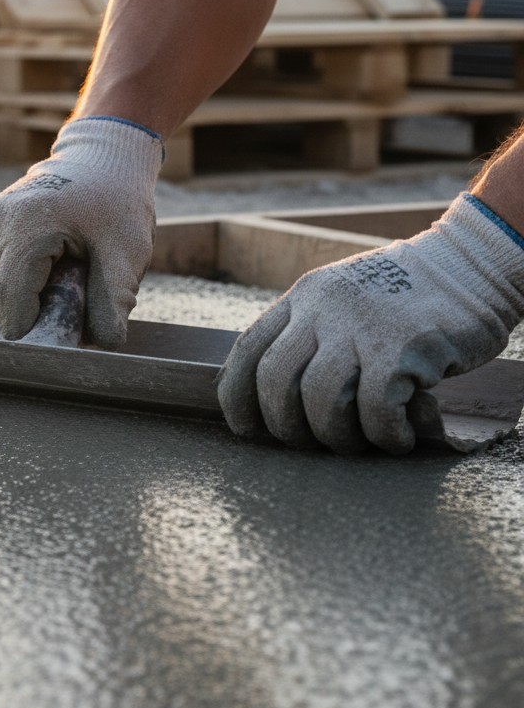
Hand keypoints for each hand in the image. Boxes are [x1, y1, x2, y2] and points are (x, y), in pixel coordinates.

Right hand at [0, 117, 163, 348]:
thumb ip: (114, 299)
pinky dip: (10, 286)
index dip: (32, 328)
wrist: (100, 158)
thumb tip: (105, 344)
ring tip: (58, 281)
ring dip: (18, 302)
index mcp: (26, 225)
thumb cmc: (117, 202)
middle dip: (27, 316)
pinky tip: (43, 269)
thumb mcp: (126, 251)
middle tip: (69, 303)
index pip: (8, 300)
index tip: (65, 333)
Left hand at [217, 194, 523, 454]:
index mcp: (302, 298)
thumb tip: (276, 398)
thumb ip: (309, 335)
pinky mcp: (403, 347)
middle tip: (308, 443)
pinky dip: (384, 436)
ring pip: (321, 400)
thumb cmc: (404, 299)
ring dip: (336, 436)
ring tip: (360, 442)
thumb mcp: (341, 301)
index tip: (244, 428)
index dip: (236, 397)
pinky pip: (376, 409)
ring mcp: (361, 326)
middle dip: (284, 425)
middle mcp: (323, 309)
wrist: (471, 264)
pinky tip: (400, 437)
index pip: (247, 350)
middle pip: (275, 381)